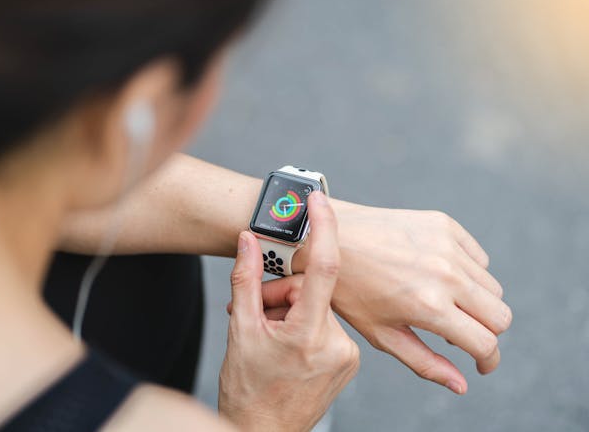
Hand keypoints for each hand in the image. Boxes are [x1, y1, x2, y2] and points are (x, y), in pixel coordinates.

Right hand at [219, 192, 359, 431]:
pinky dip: (305, 325)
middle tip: (257, 314)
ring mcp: (347, 355)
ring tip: (269, 335)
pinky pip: (327, 325)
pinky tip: (286, 343)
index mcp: (308, 334)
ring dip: (292, 311)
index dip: (322, 228)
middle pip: (312, 291)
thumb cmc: (248, 389)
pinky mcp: (349, 361)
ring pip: (319, 307)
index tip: (318, 200)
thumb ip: (246, 280)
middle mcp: (337, 344)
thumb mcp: (240, 331)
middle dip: (282, 295)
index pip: (323, 268)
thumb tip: (247, 240)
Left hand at [290, 201, 511, 394]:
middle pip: (500, 316)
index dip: (488, 360)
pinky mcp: (444, 224)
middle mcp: (445, 274)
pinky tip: (440, 276)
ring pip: (492, 287)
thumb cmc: (349, 291)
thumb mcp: (381, 334)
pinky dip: (469, 272)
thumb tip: (462, 385)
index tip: (481, 365)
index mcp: (429, 307)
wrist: (328, 239)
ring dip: (477, 302)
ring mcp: (447, 245)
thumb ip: (425, 362)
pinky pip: (478, 257)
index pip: (486, 342)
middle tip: (463, 335)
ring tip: (445, 304)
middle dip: (487, 333)